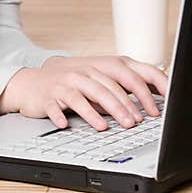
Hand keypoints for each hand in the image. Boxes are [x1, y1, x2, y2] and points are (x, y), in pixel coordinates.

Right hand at [0, 55, 168, 130]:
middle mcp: (86, 70)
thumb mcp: (97, 81)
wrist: (33, 82)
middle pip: (110, 86)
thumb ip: (120, 88)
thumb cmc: (71, 83)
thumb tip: (149, 102)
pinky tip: (67, 125)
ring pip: (88, 94)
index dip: (147, 88)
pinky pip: (58, 104)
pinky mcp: (50, 94)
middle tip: (137, 122)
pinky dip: (62, 115)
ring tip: (110, 127)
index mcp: (102, 66)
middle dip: (126, 105)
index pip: (131, 72)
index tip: (159, 106)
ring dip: (101, 111)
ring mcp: (67, 81)